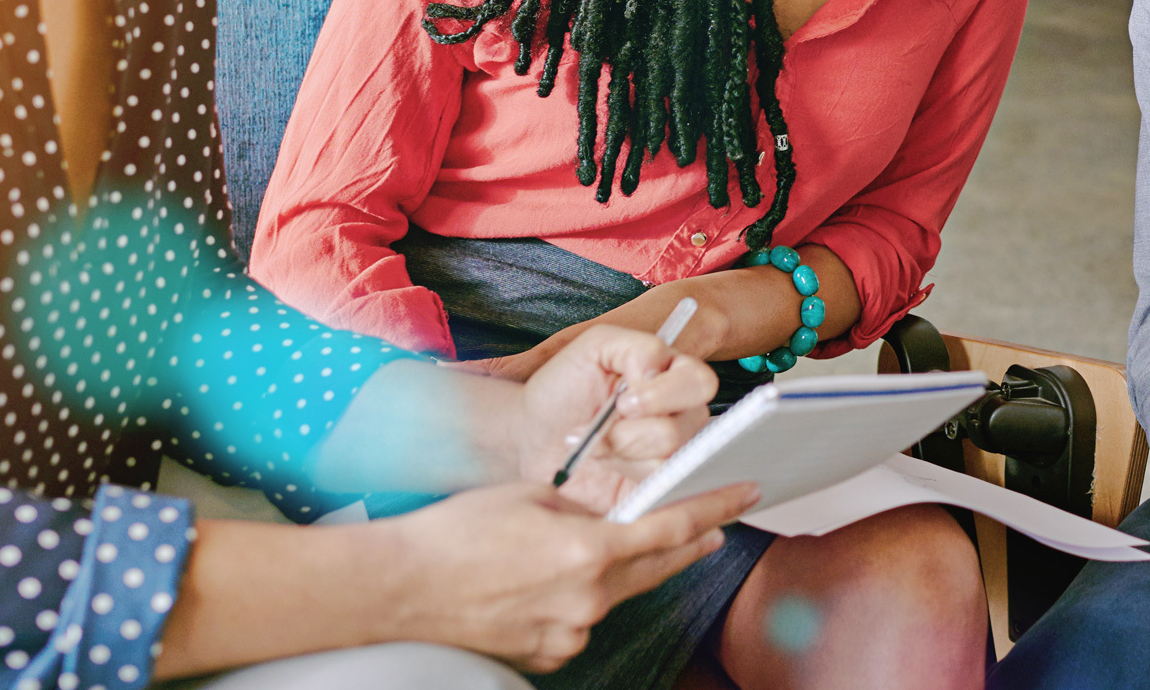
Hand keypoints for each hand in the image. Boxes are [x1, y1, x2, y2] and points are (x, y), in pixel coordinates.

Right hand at [382, 478, 758, 672]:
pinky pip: (583, 618)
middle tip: (718, 521)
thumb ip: (582, 508)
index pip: (670, 527)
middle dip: (689, 541)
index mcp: (587, 551)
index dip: (714, 509)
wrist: (404, 586)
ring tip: (615, 540)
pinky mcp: (549, 655)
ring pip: (617, 593)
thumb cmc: (460, 530)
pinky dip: (585, 595)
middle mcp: (587, 599)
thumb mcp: (532, 496)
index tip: (745, 495)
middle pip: (656, 567)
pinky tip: (556, 577)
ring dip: (626, 567)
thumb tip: (611, 515)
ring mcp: (569, 634)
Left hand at [517, 324, 718, 511]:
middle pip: (686, 427)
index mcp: (672, 376)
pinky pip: (657, 490)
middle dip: (633, 430)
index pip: (700, 383)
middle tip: (600, 425)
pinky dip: (621, 475)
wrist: (531, 435)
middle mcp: (680, 416)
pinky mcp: (654, 490)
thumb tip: (658, 373)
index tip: (623, 401)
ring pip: (668, 460)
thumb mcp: (595, 347)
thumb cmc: (562, 386)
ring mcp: (669, 456)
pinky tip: (602, 465)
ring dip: (620, 452)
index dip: (664, 394)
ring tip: (593, 446)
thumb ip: (637, 348)